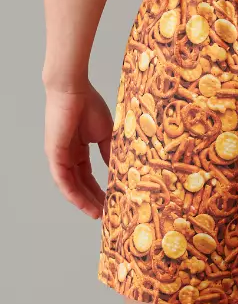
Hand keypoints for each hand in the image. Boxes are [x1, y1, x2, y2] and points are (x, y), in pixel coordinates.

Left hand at [44, 83, 112, 218]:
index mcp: (78, 149)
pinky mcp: (54, 153)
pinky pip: (62, 180)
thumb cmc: (88, 104)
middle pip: (80, 184)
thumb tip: (117, 170)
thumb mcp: (105, 134)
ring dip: (83, 202)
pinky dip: (73, 194)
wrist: (74, 88)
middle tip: (106, 215)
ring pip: (71, 186)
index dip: (99, 190)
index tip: (112, 202)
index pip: (88, 176)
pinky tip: (84, 204)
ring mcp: (59, 155)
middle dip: (92, 200)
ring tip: (97, 214)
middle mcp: (67, 155)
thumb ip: (109, 152)